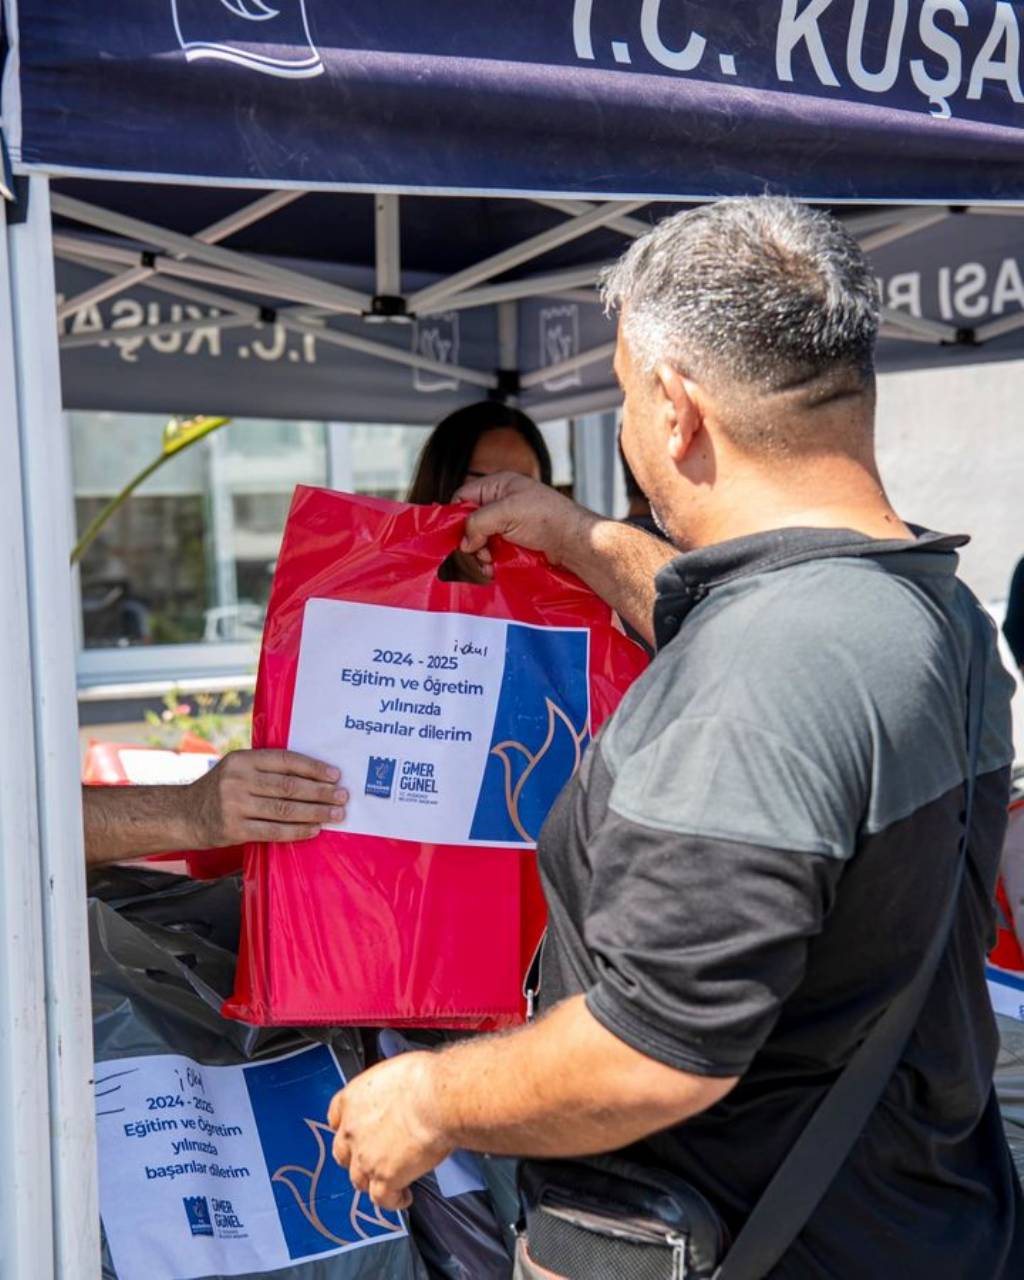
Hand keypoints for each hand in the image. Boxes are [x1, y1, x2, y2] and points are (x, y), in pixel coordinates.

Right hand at [186, 749, 347, 847]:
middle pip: (289, 786)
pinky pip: (273, 831)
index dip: (313, 768)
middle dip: (320, 792)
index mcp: (243, 759)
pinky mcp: (234, 829)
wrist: (184, 815)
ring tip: (336, 814)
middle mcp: (238, 780)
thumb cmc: (220, 789)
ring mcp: (235, 805)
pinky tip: (314, 829)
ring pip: (285, 809)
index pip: (285, 760)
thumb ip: (266, 768)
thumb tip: (312, 776)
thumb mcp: (237, 768)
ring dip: (315, 812)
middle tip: (342, 796)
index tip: (335, 775)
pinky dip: (297, 831)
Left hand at [327, 1053, 451, 1210]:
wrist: (438, 1099)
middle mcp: (352, 1129)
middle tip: (375, 1158)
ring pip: (359, 1179)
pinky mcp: (384, 1179)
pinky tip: (403, 1197)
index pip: (336, 1117)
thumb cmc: (425, 1080)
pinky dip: (392, 1200)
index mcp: (353, 1098)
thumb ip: (389, 1091)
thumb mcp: (398, 1073)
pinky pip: (382, 1198)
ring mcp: (365, 1157)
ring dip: (373, 1182)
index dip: (347, 1126)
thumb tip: (402, 1096)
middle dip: (356, 1158)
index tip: (356, 1131)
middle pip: (343, 1153)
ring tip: (390, 1182)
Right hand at [454, 472, 594, 580]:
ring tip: (488, 564)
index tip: (456, 536)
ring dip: (480, 554)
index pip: (463, 497)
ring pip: (479, 539)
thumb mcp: (507, 511)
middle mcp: (500, 503)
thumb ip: (478, 522)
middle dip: (471, 540)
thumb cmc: (545, 517)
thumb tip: (464, 543)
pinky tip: (493, 569)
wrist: (573, 541)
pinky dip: (489, 561)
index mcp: (498, 485)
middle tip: (480, 553)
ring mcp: (507, 523)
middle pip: (469, 521)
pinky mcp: (513, 542)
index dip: (456, 516)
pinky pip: (492, 551)